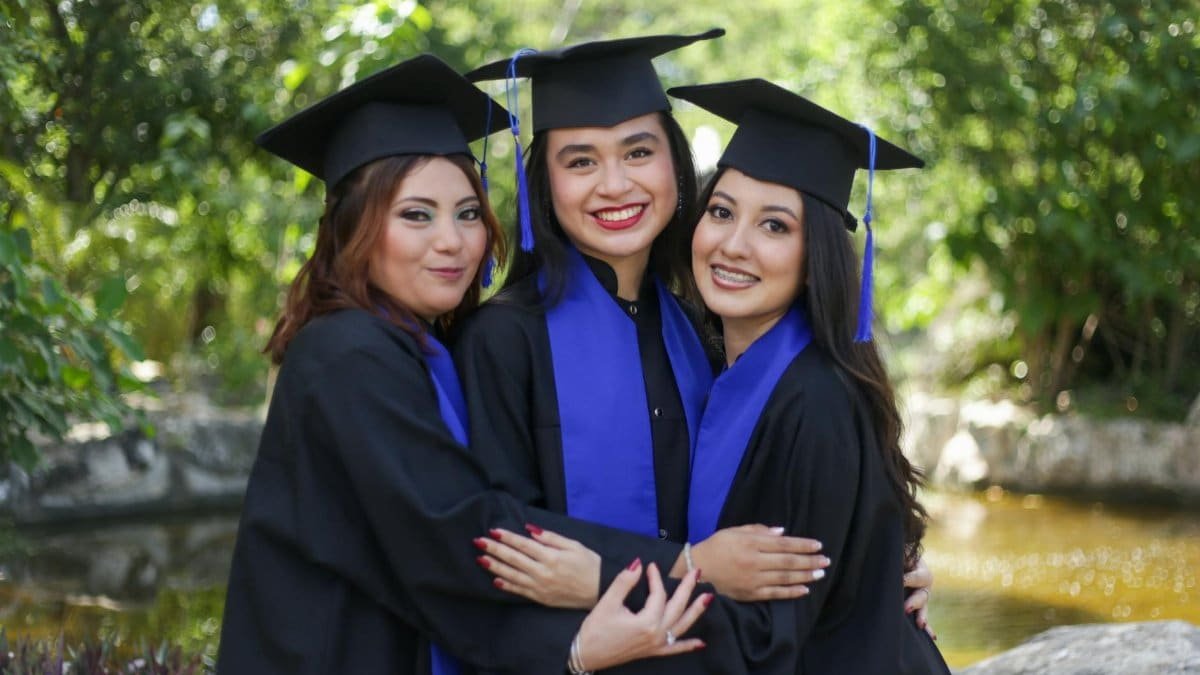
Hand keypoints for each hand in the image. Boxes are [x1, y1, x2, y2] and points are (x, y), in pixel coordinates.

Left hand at [473, 524, 600, 608]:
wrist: (599, 591)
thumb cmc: (589, 564)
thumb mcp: (574, 546)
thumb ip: (551, 538)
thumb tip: (530, 529)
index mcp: (552, 557)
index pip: (523, 545)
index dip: (507, 537)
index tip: (493, 530)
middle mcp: (543, 572)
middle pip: (514, 559)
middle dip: (494, 549)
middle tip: (478, 542)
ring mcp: (540, 587)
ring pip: (512, 575)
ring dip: (495, 566)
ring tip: (481, 559)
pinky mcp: (541, 598)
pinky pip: (520, 591)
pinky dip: (506, 585)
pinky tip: (495, 579)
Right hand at [574, 561, 708, 670]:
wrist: (586, 655)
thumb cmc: (595, 630)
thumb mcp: (608, 603)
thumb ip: (624, 582)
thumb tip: (638, 563)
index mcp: (647, 623)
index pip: (659, 595)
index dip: (656, 578)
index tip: (651, 566)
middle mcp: (656, 635)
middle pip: (677, 607)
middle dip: (687, 588)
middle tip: (696, 571)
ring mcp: (656, 645)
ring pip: (682, 626)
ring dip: (696, 611)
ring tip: (709, 598)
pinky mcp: (652, 652)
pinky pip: (675, 649)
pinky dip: (688, 645)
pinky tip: (701, 643)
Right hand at [681, 524, 827, 601]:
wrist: (697, 570)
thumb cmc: (716, 546)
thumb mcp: (734, 531)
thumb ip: (758, 530)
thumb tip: (782, 532)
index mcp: (750, 543)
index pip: (783, 544)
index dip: (802, 544)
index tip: (818, 545)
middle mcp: (754, 561)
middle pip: (788, 561)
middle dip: (809, 561)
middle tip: (826, 561)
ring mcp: (753, 579)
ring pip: (785, 578)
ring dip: (805, 575)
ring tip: (820, 573)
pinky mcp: (750, 594)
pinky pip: (775, 594)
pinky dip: (791, 592)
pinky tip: (805, 589)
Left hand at [903, 556, 935, 639]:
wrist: (905, 560)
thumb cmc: (902, 554)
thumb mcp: (903, 552)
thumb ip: (904, 555)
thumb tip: (902, 559)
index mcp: (921, 570)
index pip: (917, 576)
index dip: (908, 579)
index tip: (901, 582)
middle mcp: (924, 585)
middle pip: (922, 595)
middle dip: (914, 602)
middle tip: (906, 609)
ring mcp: (922, 596)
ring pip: (923, 608)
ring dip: (922, 617)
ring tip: (920, 624)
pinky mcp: (918, 606)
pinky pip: (923, 617)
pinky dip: (928, 628)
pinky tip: (933, 637)